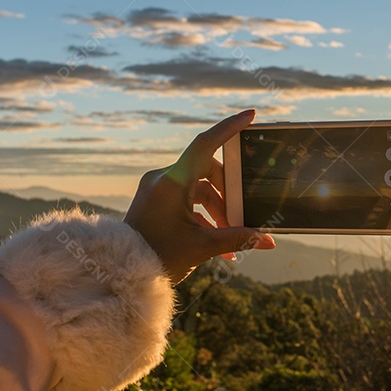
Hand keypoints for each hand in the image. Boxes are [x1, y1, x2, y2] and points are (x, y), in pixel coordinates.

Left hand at [124, 110, 274, 283]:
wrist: (121, 275)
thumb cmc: (158, 258)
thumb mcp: (203, 248)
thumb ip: (239, 239)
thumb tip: (269, 241)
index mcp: (172, 182)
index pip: (206, 144)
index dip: (230, 127)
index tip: (250, 116)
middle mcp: (162, 179)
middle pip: (207, 171)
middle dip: (228, 194)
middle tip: (243, 216)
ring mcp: (157, 189)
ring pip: (198, 188)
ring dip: (218, 209)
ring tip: (230, 239)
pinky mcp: (155, 201)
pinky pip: (186, 200)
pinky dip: (203, 215)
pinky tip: (216, 241)